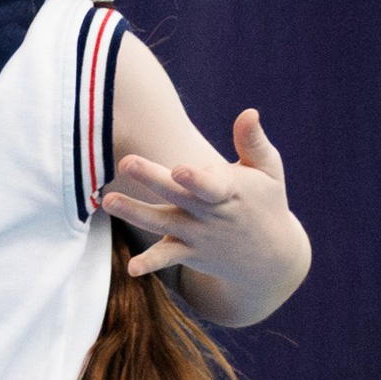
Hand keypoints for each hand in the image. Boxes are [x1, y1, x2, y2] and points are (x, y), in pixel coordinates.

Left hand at [100, 109, 300, 312]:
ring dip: (134, 212)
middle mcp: (210, 214)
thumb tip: (249, 112)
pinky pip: (166, 257)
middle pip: (177, 195)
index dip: (196, 179)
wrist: (272, 258)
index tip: (179, 169)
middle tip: (127, 162)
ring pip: (162, 222)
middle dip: (152, 178)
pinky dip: (150, 263)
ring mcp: (198, 235)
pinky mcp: (188, 252)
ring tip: (108, 200)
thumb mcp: (269, 171)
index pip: (212, 185)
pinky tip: (131, 268)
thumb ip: (253, 142)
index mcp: (230, 191)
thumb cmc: (267, 202)